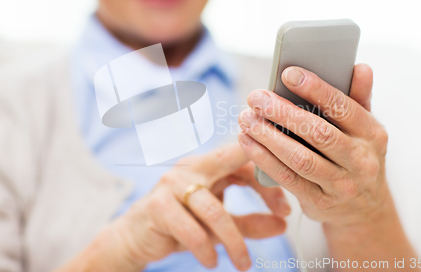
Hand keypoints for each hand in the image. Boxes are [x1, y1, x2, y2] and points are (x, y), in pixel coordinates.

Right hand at [98, 144, 289, 271]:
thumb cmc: (179, 223)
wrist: (134, 236)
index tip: (286, 207)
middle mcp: (191, 167)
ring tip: (244, 263)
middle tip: (285, 213)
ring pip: (215, 209)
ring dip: (235, 240)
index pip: (243, 159)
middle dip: (262, 187)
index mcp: (207, 164)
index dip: (267, 179)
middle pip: (233, 165)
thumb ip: (249, 222)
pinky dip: (206, 248)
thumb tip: (282, 225)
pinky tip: (213, 261)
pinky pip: (191, 229)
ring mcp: (172, 184)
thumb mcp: (218, 222)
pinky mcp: (158, 206)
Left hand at [237, 64, 390, 226]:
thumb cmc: (357, 156)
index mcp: (372, 134)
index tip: (288, 72)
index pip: (343, 107)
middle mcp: (361, 160)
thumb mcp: (365, 129)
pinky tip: (247, 141)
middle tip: (256, 97)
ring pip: (300, 158)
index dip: (315, 89)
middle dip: (282, 112)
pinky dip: (264, 159)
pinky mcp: (319, 202)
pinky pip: (288, 178)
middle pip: (318, 133)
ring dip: (268, 136)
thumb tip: (361, 67)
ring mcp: (341, 185)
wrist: (365, 209)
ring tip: (246, 118)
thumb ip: (359, 98)